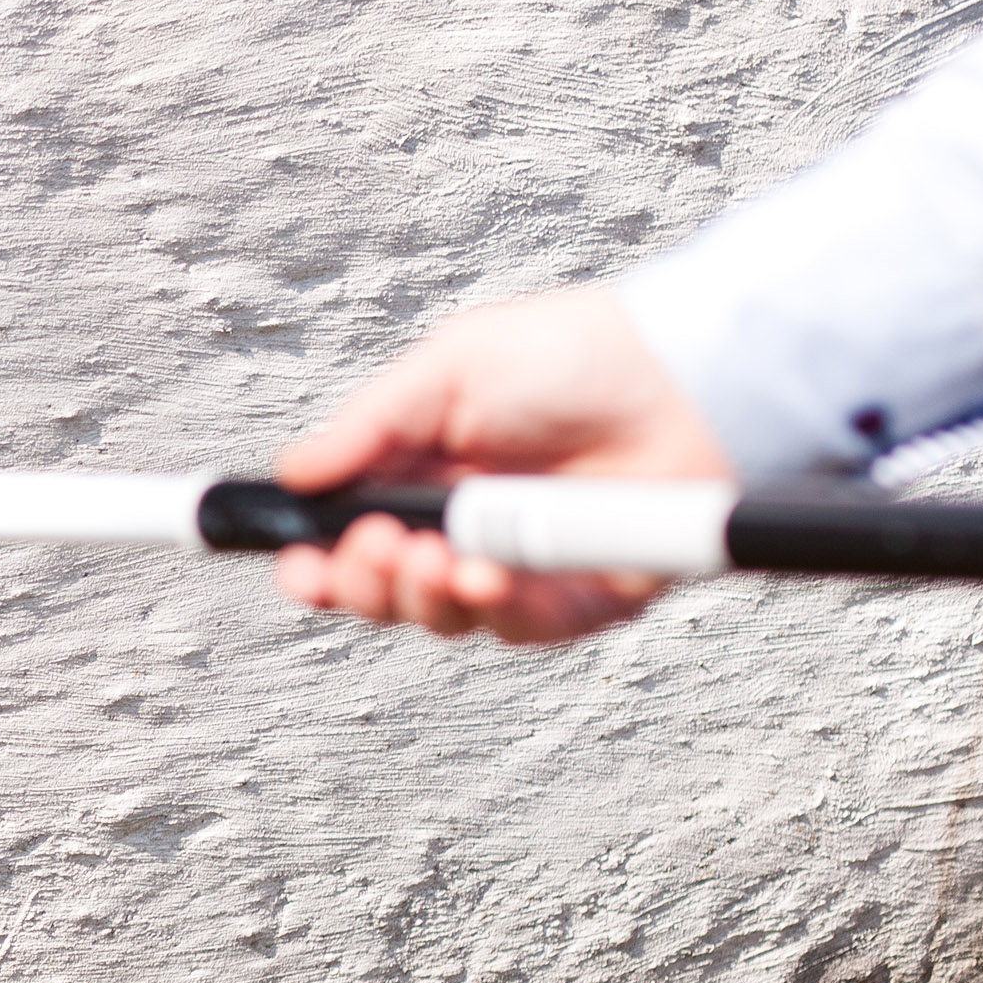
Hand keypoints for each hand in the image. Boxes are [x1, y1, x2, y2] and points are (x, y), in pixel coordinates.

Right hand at [273, 286, 733, 642]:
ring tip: (437, 557)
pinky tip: (489, 575)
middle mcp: (463, 528)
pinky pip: (516, 628)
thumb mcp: (450, 368)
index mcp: (422, 474)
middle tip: (375, 548)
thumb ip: (369, 426)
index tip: (297, 565)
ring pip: (440, 618)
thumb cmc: (577, 355)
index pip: (346, 536)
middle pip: (382, 592)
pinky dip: (491, 608)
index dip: (314, 561)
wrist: (685, 376)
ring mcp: (518, 569)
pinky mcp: (576, 599)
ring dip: (422, 595)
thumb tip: (296, 472)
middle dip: (362, 583)